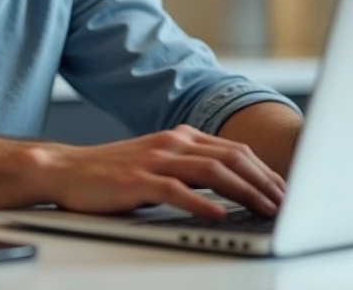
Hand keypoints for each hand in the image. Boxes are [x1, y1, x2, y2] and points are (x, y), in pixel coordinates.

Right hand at [28, 124, 286, 219]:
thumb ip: (190, 169)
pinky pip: (177, 190)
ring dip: (244, 191)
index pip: (234, 151)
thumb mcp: (158, 163)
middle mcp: (172, 142)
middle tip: (285, 204)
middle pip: (231, 158)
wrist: (67, 170)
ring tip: (264, 209)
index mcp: (180, 137)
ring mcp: (155, 160)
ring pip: (212, 171)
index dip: (264, 171)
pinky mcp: (137, 180)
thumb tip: (231, 190)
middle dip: (263, 181)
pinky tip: (219, 215)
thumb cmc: (113, 173)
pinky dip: (202, 203)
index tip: (284, 191)